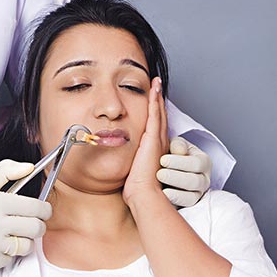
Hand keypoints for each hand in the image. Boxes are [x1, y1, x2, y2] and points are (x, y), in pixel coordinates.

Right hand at [0, 160, 51, 269]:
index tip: (43, 210)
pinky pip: (12, 259)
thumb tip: (30, 167)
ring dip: (24, 240)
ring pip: (27, 246)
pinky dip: (8, 253)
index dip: (45, 209)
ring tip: (13, 233)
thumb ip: (7, 170)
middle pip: (36, 228)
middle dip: (38, 225)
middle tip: (31, 223)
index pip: (36, 207)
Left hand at [123, 77, 168, 204]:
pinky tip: (155, 89)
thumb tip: (117, 162)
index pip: (155, 126)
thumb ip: (128, 162)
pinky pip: (155, 113)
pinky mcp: (154, 137)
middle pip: (159, 115)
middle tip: (157, 86)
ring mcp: (157, 138)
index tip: (152, 102)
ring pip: (158, 112)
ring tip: (157, 82)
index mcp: (154, 149)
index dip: (155, 113)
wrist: (144, 193)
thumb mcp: (132, 170)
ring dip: (157, 95)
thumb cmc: (138, 188)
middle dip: (158, 100)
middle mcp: (159, 142)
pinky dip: (155, 100)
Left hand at [159, 137, 210, 207]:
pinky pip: (185, 207)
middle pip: (195, 181)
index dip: (179, 162)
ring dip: (176, 194)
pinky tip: (163, 199)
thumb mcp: (177, 145)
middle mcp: (204, 179)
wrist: (171, 169)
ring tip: (162, 190)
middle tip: (160, 174)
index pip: (197, 163)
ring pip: (192, 197)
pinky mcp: (190, 204)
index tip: (163, 160)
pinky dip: (175, 203)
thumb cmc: (174, 155)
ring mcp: (198, 194)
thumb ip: (178, 145)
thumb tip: (179, 150)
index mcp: (204, 162)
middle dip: (176, 178)